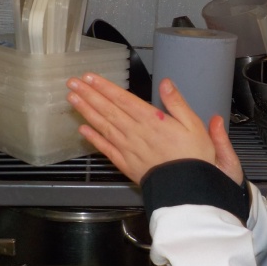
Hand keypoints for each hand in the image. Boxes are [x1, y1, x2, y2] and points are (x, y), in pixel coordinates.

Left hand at [66, 74, 242, 185]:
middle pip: (108, 110)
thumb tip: (165, 83)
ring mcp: (128, 148)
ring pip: (103, 126)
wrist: (186, 188)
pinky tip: (83, 129)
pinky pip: (106, 149)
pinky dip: (93, 138)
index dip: (105, 87)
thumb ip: (176, 102)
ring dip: (86, 111)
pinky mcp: (126, 163)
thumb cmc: (193, 156)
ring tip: (72, 98)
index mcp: (152, 120)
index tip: (90, 77)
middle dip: (89, 94)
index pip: (123, 99)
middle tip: (73, 82)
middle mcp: (135, 132)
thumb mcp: (193, 125)